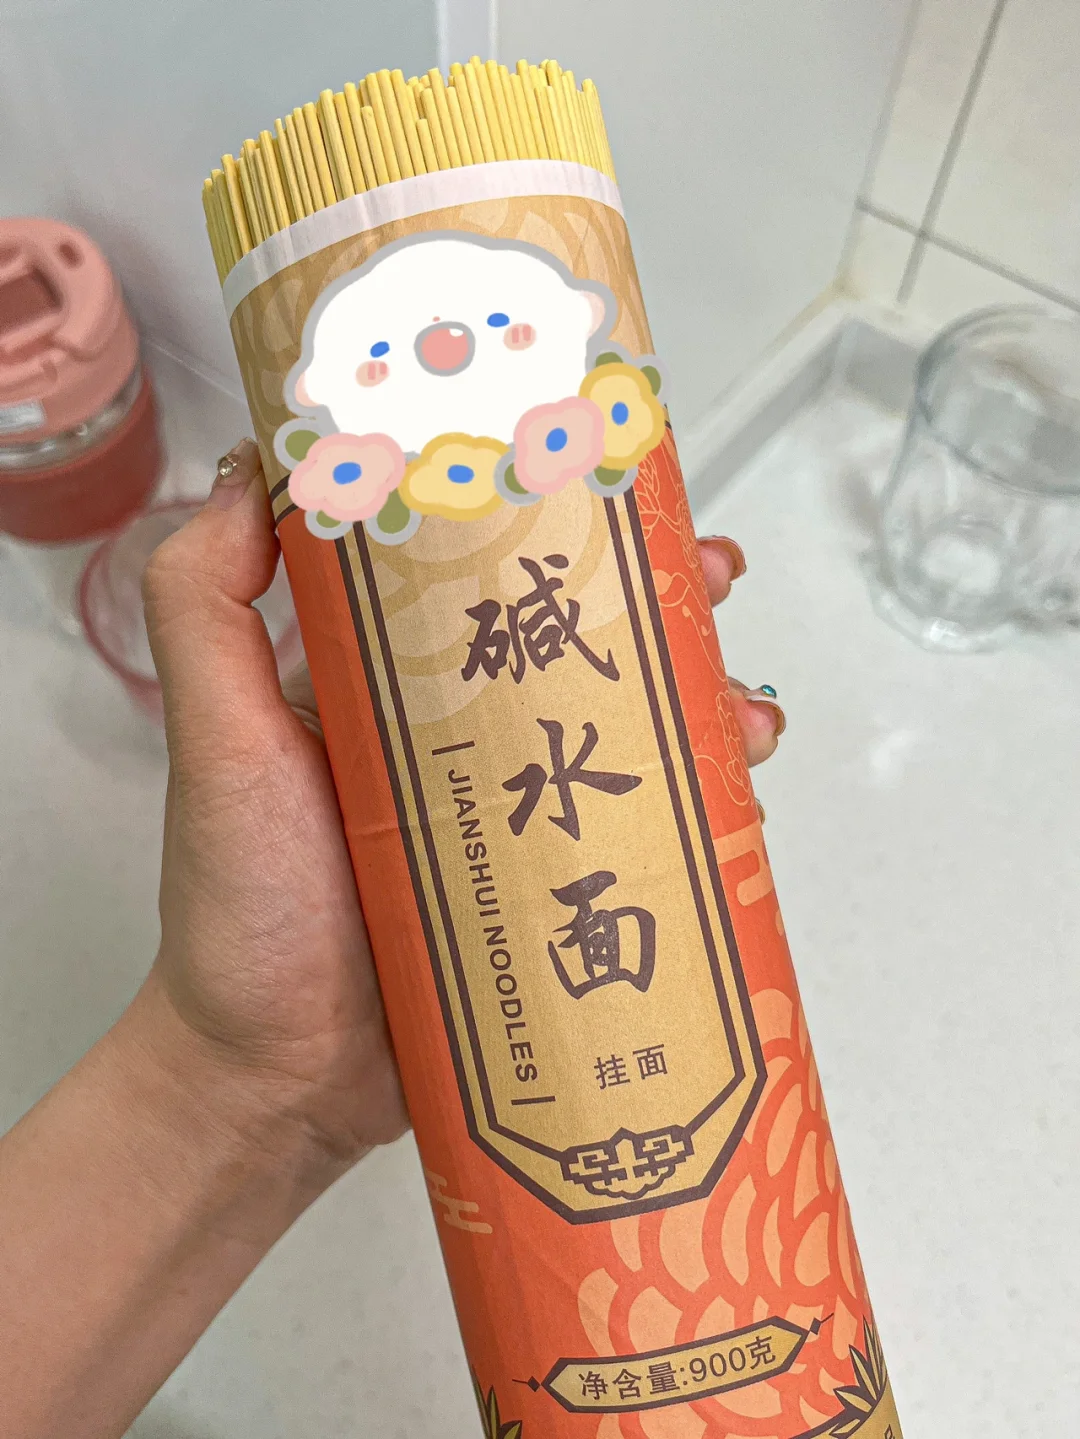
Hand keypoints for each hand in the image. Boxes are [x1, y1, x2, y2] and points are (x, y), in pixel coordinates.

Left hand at [139, 439, 785, 1187]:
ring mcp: (513, 820)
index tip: (607, 484)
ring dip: (699, 705)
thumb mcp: (213, 740)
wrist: (275, 1077)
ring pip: (627, 738)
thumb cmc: (241, 907)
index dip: (552, 522)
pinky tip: (739, 803)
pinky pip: (639, 839)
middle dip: (657, 606)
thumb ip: (206, 606)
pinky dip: (699, 812)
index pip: (482, 575)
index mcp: (389, 684)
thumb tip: (251, 469)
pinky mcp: (550, 897)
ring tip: (746, 706)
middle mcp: (459, 740)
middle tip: (711, 581)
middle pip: (577, 648)